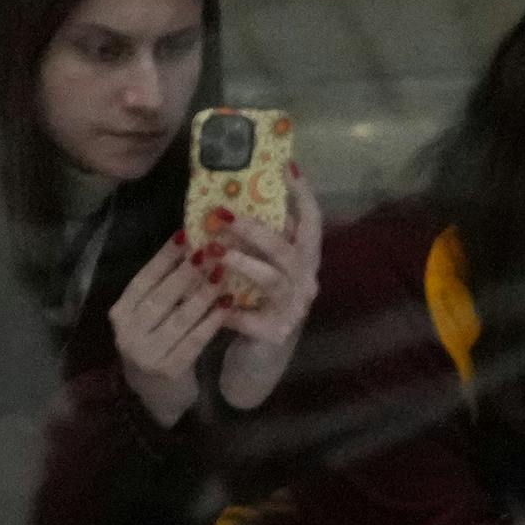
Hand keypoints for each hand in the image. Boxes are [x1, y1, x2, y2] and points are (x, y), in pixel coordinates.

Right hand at [112, 232, 224, 427]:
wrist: (156, 397)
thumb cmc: (156, 346)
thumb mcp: (150, 318)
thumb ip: (162, 290)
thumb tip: (188, 247)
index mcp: (120, 313)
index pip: (143, 280)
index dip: (164, 257)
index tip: (186, 234)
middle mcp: (128, 332)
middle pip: (161, 296)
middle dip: (187, 271)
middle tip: (211, 250)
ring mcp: (147, 353)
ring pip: (180, 317)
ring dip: (203, 293)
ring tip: (223, 273)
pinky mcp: (169, 370)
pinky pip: (195, 340)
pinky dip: (211, 321)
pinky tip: (227, 305)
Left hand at [216, 162, 324, 411]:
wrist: (261, 359)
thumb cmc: (258, 303)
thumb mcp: (262, 267)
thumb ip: (258, 240)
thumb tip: (229, 197)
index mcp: (304, 261)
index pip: (312, 223)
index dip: (302, 195)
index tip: (286, 165)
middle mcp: (306, 282)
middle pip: (288, 250)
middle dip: (256, 230)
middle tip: (223, 214)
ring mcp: (293, 309)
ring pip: (272, 280)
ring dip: (242, 262)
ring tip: (215, 251)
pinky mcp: (276, 333)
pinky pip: (251, 318)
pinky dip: (229, 310)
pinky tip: (212, 302)